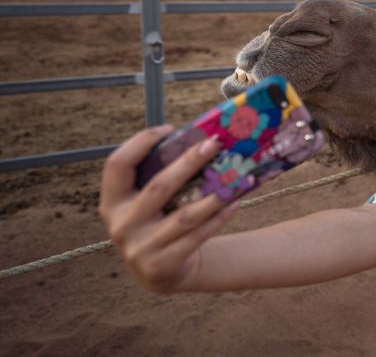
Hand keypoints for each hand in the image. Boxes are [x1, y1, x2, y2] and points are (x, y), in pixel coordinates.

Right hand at [98, 125, 239, 292]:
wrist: (160, 272)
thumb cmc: (157, 222)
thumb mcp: (143, 203)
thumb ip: (156, 176)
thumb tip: (198, 139)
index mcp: (111, 202)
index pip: (117, 165)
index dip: (139, 143)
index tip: (169, 128)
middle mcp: (121, 225)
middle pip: (158, 187)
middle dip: (188, 162)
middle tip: (213, 144)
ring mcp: (140, 248)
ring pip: (185, 216)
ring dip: (215, 195)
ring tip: (238, 176)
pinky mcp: (162, 265)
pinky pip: (198, 235)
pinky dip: (219, 217)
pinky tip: (235, 201)